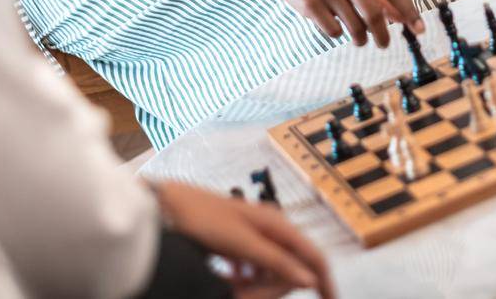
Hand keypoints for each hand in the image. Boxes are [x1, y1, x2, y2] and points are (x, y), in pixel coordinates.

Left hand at [154, 182, 335, 298]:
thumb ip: (277, 261)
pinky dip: (246, 278)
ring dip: (258, 285)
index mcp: (279, 225)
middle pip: (291, 266)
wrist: (169, 205)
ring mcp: (255, 232)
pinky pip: (253, 265)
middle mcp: (272, 226)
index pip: (314, 256)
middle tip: (248, 296)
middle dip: (277, 288)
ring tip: (237, 290)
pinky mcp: (238, 239)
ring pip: (270, 268)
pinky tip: (232, 281)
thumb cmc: (206, 221)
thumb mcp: (243, 245)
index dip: (326, 282)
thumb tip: (309, 280)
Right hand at [265, 0, 424, 47]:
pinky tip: (333, 25)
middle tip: (384, 44)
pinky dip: (337, 34)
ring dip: (360, 38)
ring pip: (354, 26)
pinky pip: (333, 30)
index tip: (419, 29)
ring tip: (359, 38)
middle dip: (382, 34)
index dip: (408, 11)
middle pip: (373, 13)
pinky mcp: (311, 4)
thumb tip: (402, 17)